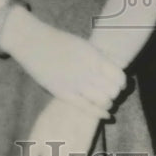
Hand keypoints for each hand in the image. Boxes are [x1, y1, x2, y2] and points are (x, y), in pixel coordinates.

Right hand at [0, 7, 125, 119]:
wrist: (32, 42)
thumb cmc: (59, 41)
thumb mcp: (84, 45)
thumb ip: (98, 58)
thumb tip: (115, 67)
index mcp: (94, 57)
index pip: (119, 77)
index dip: (122, 83)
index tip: (120, 84)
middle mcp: (87, 71)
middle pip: (113, 91)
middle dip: (116, 94)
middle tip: (113, 93)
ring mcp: (75, 83)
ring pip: (103, 101)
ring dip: (108, 103)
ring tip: (107, 102)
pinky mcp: (63, 93)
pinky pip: (87, 108)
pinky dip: (99, 113)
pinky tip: (106, 114)